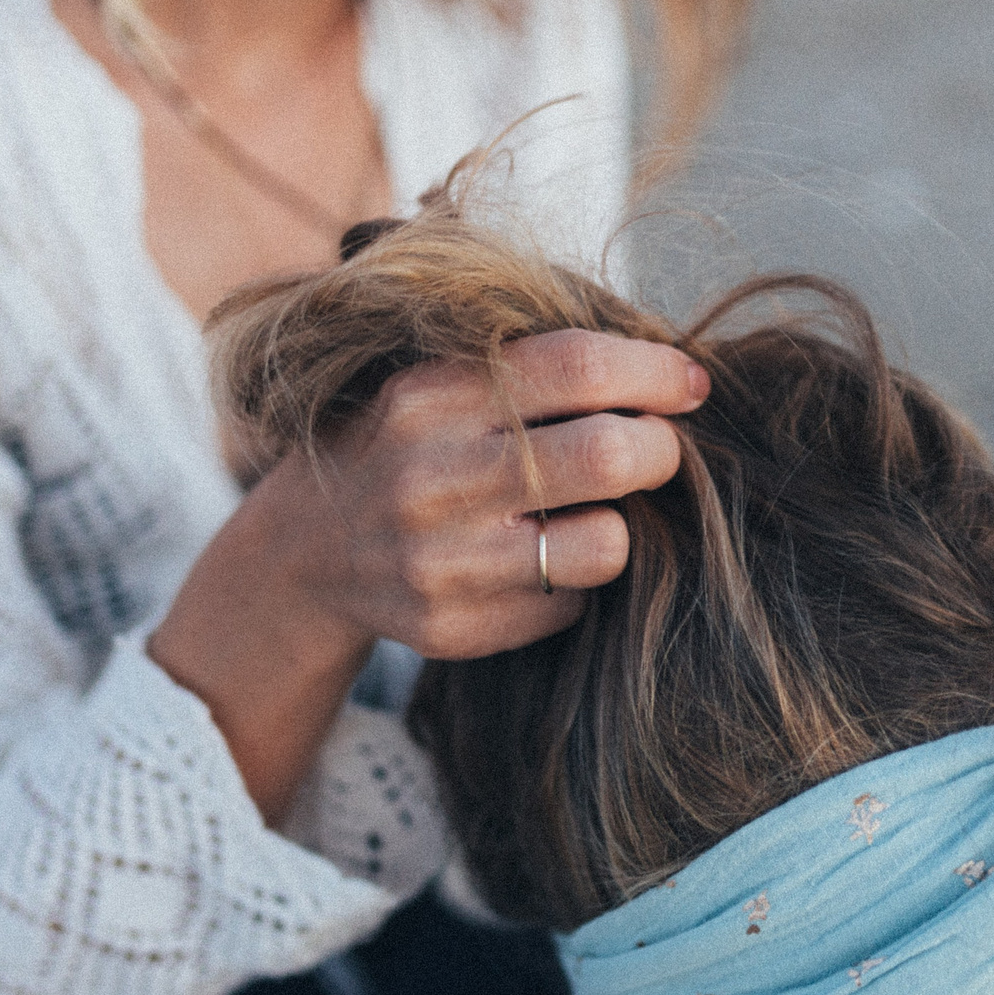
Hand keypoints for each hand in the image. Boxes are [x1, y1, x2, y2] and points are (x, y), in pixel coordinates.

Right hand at [296, 327, 709, 657]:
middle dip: (658, 450)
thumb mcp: (435, 383)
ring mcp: (439, 561)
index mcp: (432, 395)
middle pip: (607, 456)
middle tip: (656, 449)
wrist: (304, 551)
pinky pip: (568, 604)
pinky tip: (537, 561)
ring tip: (592, 511)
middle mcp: (431, 476)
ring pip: (604, 545)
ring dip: (619, 525)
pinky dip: (573, 581)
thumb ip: (527, 368)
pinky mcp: (452, 628)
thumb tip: (666, 366)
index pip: (577, 366)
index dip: (654, 371)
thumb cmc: (403, 448)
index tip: (689, 382)